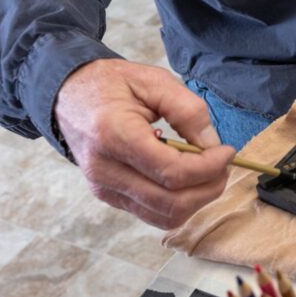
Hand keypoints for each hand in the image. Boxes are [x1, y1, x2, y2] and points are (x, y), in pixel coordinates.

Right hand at [54, 59, 235, 227]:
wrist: (68, 95)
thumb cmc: (111, 84)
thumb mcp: (153, 81)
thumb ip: (187, 110)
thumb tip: (212, 144)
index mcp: (113, 135)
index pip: (172, 172)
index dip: (209, 167)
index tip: (227, 151)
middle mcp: (104, 169)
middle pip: (172, 202)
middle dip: (209, 187)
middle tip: (223, 164)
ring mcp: (104, 188)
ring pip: (165, 215)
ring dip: (197, 199)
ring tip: (208, 171)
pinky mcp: (108, 196)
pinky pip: (154, 214)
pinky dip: (180, 203)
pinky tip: (186, 179)